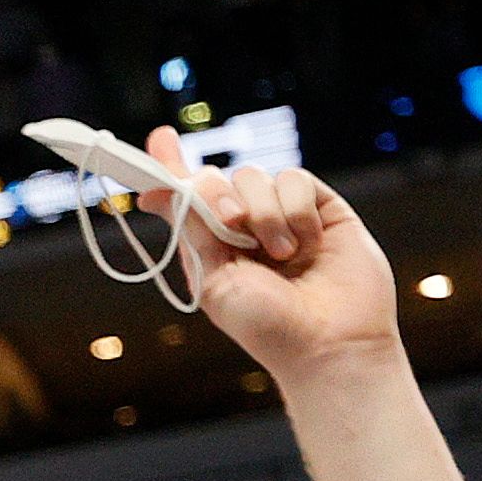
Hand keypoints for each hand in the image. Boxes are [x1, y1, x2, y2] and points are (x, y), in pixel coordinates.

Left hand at [156, 135, 404, 381]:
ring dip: (262, 211)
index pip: (188, 196)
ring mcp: (285, 217)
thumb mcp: (214, 279)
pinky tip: (305, 243)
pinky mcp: (323, 209)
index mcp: (212, 246)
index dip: (172, 165)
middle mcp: (246, 228)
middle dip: (218, 196)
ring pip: (257, 176)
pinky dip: (295, 209)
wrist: (328, 343)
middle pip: (219, 178)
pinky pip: (296, 180)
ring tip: (280, 253)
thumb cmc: (266, 324)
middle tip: (233, 225)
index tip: (160, 138)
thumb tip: (153, 191)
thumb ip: (191, 229)